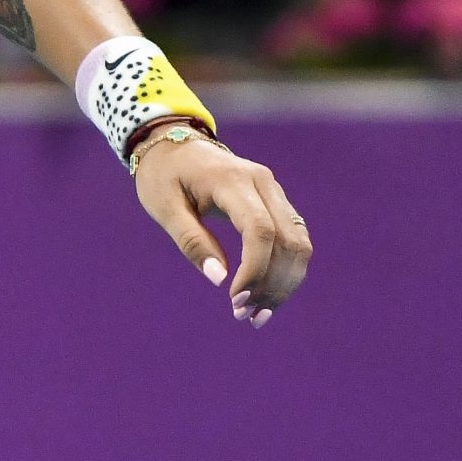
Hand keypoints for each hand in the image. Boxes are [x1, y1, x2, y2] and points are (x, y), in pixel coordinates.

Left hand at [132, 129, 312, 324]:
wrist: (173, 144)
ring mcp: (274, 191)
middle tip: (245, 316)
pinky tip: (265, 295)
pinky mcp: (277, 202)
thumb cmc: (163, 176)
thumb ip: (191, 241)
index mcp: (232, 180)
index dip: (255, 269)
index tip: (235, 299)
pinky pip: (294, 240)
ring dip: (285, 283)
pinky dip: (285, 270)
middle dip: (273, 284)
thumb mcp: (164, 207)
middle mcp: (263, 182)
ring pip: (299, 244)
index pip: (259, 230)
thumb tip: (218, 280)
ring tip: (257, 314)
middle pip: (289, 241)